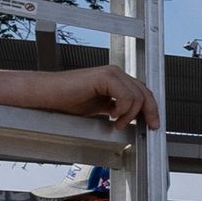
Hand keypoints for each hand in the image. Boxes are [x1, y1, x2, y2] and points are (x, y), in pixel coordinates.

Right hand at [39, 67, 158, 128]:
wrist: (47, 95)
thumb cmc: (67, 100)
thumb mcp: (100, 108)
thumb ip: (118, 109)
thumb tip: (135, 119)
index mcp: (116, 80)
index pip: (143, 92)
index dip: (151, 109)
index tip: (154, 125)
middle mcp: (116, 73)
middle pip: (145, 93)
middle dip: (149, 112)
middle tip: (148, 127)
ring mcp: (111, 73)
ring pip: (137, 96)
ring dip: (130, 114)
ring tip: (116, 123)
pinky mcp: (104, 77)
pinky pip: (126, 96)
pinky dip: (122, 109)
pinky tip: (111, 115)